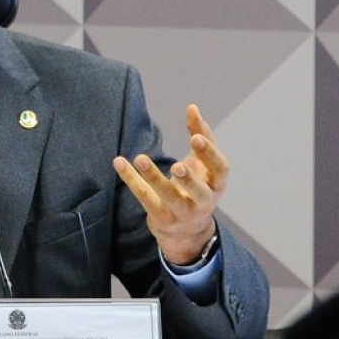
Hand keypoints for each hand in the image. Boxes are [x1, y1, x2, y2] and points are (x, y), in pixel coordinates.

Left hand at [113, 104, 226, 264]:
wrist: (187, 231)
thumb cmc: (197, 187)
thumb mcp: (202, 163)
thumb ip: (200, 135)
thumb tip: (192, 107)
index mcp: (216, 184)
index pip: (220, 169)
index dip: (209, 153)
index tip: (196, 137)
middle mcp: (203, 201)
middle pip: (199, 192)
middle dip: (189, 179)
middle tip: (176, 166)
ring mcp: (182, 213)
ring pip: (169, 198)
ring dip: (154, 178)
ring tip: (140, 158)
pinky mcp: (161, 218)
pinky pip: (145, 198)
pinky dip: (131, 179)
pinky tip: (118, 162)